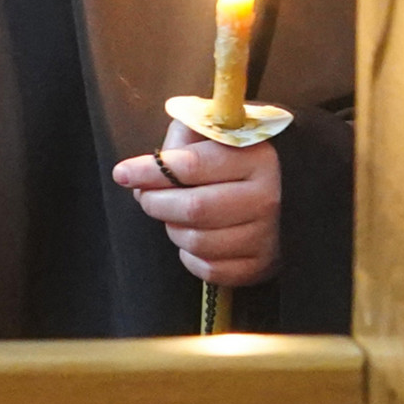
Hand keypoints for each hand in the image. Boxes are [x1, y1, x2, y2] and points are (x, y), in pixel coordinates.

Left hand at [112, 118, 280, 287]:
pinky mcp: (260, 266)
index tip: (122, 173)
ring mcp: (266, 235)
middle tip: (146, 196)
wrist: (281, 196)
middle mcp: (266, 197)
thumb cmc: (232, 162)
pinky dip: (190, 256)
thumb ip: (179, 139)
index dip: (149, 170)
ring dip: (174, 229)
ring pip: (197, 241)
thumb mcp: (211, 135)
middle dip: (157, 203)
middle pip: (193, 208)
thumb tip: (138, 171)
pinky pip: (208, 269)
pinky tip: (195, 238)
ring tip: (175, 216)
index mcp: (255, 156)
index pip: (191, 166)